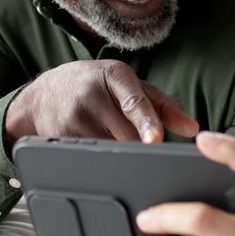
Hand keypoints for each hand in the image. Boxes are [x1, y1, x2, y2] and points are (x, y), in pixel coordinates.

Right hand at [5, 59, 198, 144]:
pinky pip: (92, 159)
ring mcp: (73, 119)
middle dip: (139, 144)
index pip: (134, 102)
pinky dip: (100, 160)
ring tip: (109, 135)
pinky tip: (93, 146)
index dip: (147, 123)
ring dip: (120, 153)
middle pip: (128, 135)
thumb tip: (192, 128)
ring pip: (111, 150)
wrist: (42, 95)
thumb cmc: (93, 86)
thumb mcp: (128, 85)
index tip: (156, 140)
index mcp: (114, 75)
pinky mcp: (60, 139)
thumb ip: (162, 105)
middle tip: (135, 138)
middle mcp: (92, 95)